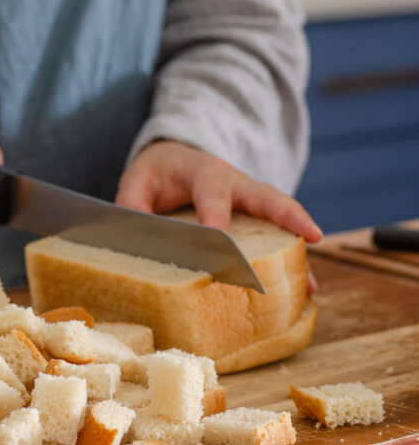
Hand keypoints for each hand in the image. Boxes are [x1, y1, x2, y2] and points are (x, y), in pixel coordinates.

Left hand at [116, 141, 321, 290]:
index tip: (222, 241)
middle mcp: (233, 182)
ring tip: (310, 282)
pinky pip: (277, 234)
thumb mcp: (137, 180)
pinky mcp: (255, 216)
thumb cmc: (157, 173)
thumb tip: (135, 237)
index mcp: (202, 171)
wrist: (174, 157)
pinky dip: (290, 259)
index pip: (212, 192)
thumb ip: (133, 205)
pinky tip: (303, 287)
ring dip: (296, 249)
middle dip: (288, 215)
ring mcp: (249, 199)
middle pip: (265, 196)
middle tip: (312, 234)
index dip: (217, 216)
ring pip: (279, 217)